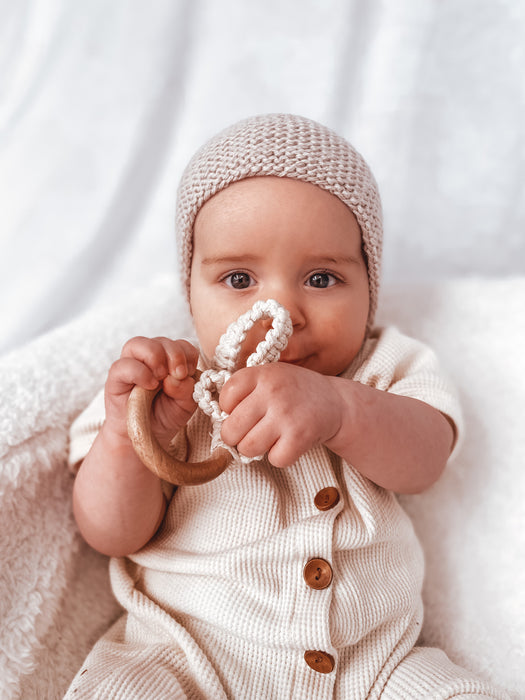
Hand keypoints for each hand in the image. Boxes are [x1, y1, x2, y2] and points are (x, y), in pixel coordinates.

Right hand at [104, 337, 198, 449]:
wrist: (144, 437)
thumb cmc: (166, 415)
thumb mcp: (185, 405)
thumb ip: (187, 389)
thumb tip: (177, 376)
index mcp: (170, 360)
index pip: (181, 344)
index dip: (188, 355)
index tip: (189, 373)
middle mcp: (150, 358)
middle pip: (162, 341)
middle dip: (175, 354)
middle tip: (179, 374)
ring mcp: (131, 365)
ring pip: (138, 343)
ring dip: (155, 357)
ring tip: (161, 377)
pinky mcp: (115, 377)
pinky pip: (123, 365)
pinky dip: (140, 372)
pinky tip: (149, 385)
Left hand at [219, 363, 343, 466]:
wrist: (337, 402)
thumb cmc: (295, 392)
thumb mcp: (271, 376)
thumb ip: (245, 390)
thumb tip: (218, 418)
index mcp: (262, 374)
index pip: (226, 397)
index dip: (229, 409)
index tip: (243, 410)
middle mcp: (272, 392)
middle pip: (231, 429)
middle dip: (237, 436)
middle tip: (251, 432)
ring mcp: (286, 415)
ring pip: (248, 448)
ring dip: (256, 448)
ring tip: (269, 437)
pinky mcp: (300, 437)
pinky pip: (274, 459)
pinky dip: (280, 456)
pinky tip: (287, 443)